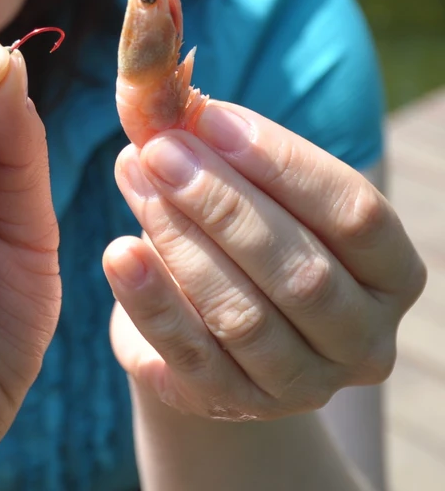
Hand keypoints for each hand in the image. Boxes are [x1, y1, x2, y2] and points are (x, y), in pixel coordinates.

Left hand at [104, 101, 425, 420]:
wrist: (210, 330)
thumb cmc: (240, 242)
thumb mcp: (247, 197)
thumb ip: (218, 154)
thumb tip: (165, 103)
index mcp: (390, 273)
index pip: (356, 213)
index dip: (282, 163)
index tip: (210, 117)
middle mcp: (362, 339)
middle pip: (301, 271)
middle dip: (223, 203)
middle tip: (160, 150)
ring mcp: (302, 384)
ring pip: (244, 316)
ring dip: (182, 242)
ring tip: (135, 182)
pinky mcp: (233, 404)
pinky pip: (189, 355)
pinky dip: (151, 302)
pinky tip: (118, 253)